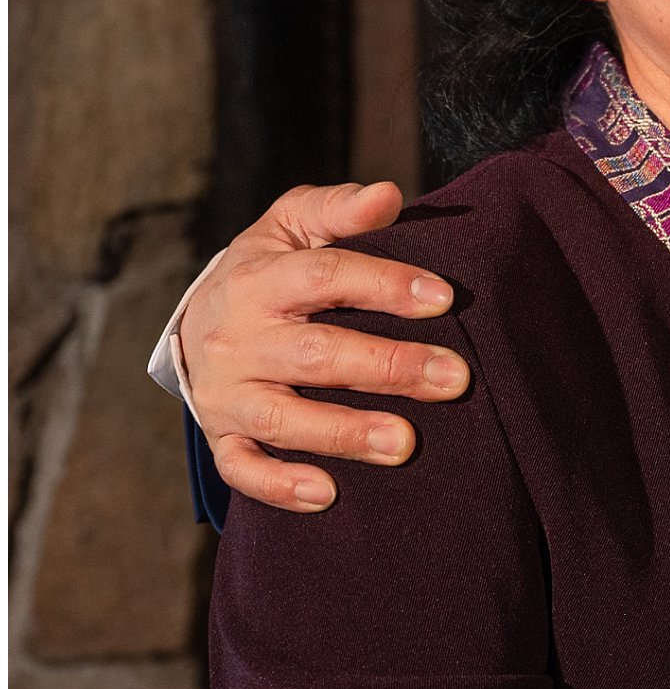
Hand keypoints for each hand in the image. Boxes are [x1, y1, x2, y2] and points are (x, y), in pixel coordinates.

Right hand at [182, 182, 471, 512]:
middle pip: (316, 354)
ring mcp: (228, 392)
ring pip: (283, 417)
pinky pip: (243, 467)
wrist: (196, 318)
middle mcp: (240, 338)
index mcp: (261, 279)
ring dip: (345, 433)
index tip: (445, 300)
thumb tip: (387, 195)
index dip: (386, 286)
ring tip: (406, 443)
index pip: (326, 278)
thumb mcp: (293, 225)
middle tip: (454, 378)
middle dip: (388, 367)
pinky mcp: (222, 434)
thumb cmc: (270, 266)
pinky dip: (280, 485)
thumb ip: (339, 209)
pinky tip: (329, 493)